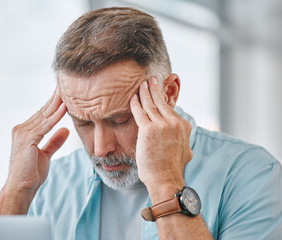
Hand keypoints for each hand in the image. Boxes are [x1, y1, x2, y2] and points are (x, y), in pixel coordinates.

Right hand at [7, 89, 68, 192]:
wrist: (21, 188)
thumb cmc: (30, 173)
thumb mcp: (46, 154)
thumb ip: (55, 141)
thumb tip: (66, 130)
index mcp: (26, 132)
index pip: (43, 114)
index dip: (55, 103)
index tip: (64, 93)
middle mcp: (22, 129)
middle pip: (43, 111)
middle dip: (56, 98)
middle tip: (65, 84)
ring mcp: (23, 133)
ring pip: (44, 115)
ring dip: (57, 103)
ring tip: (67, 90)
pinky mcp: (27, 139)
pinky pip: (45, 126)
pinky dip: (55, 116)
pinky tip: (64, 108)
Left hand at [130, 77, 191, 199]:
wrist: (166, 179)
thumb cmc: (172, 168)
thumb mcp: (184, 150)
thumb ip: (182, 139)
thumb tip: (183, 138)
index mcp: (183, 126)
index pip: (170, 108)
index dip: (163, 99)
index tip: (158, 92)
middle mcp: (174, 122)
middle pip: (161, 102)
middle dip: (154, 89)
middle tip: (150, 80)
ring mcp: (162, 125)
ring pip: (150, 104)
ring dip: (144, 92)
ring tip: (141, 84)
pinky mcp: (148, 129)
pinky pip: (140, 112)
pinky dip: (135, 103)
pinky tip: (132, 97)